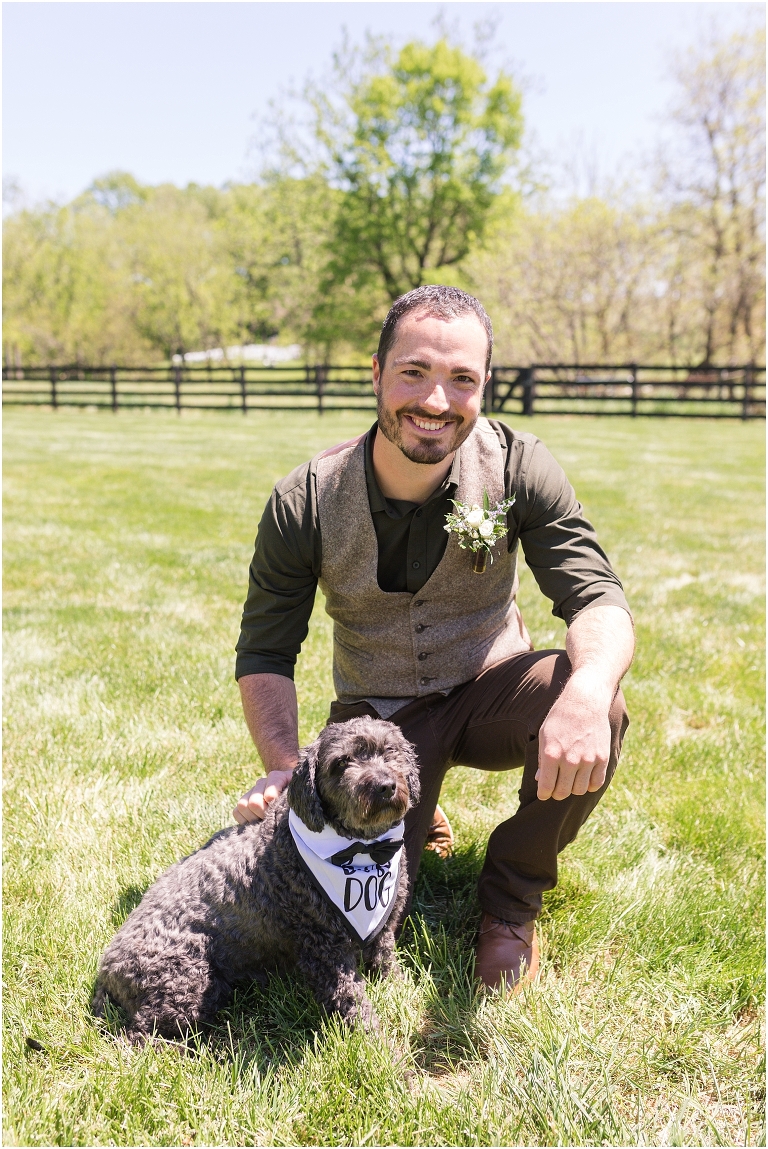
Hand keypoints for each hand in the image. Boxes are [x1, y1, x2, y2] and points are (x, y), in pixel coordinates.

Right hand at [233, 768, 293, 823]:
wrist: (290, 792)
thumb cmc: (298, 795)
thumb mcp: (299, 794)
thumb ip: (296, 797)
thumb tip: (290, 812)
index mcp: (277, 777)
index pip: (270, 794)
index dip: (273, 805)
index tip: (280, 810)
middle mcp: (262, 782)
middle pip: (254, 802)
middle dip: (264, 815)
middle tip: (273, 819)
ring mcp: (251, 792)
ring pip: (243, 805)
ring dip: (253, 818)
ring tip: (265, 821)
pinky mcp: (244, 802)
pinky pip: (236, 812)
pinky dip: (244, 820)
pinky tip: (257, 822)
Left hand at [536, 686, 610, 800]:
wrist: (584, 702)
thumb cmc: (560, 718)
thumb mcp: (544, 736)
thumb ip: (541, 759)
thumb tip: (539, 779)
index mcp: (551, 754)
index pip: (546, 787)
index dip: (543, 794)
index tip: (543, 794)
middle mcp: (569, 760)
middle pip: (563, 792)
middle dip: (557, 794)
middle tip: (556, 789)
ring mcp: (588, 760)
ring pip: (580, 790)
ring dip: (573, 788)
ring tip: (570, 780)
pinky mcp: (602, 758)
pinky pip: (596, 783)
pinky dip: (589, 785)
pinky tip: (584, 778)